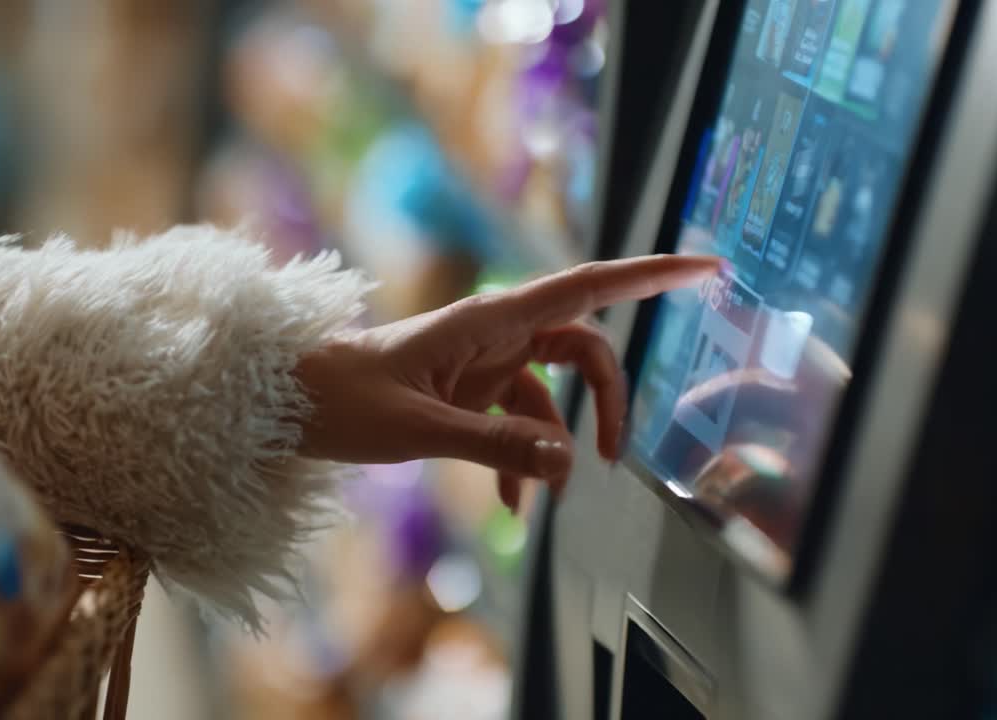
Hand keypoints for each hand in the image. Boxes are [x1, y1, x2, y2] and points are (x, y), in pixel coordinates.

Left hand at [296, 254, 722, 510]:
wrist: (291, 402)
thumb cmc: (343, 399)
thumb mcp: (418, 429)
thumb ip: (494, 445)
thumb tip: (567, 462)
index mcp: (489, 321)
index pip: (587, 287)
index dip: (649, 274)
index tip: (705, 268)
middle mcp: (495, 334)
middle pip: (583, 349)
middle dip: (609, 399)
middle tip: (615, 457)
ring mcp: (484, 362)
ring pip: (554, 393)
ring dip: (560, 444)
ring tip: (546, 498)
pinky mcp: (469, 390)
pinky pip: (519, 422)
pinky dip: (525, 460)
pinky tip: (516, 504)